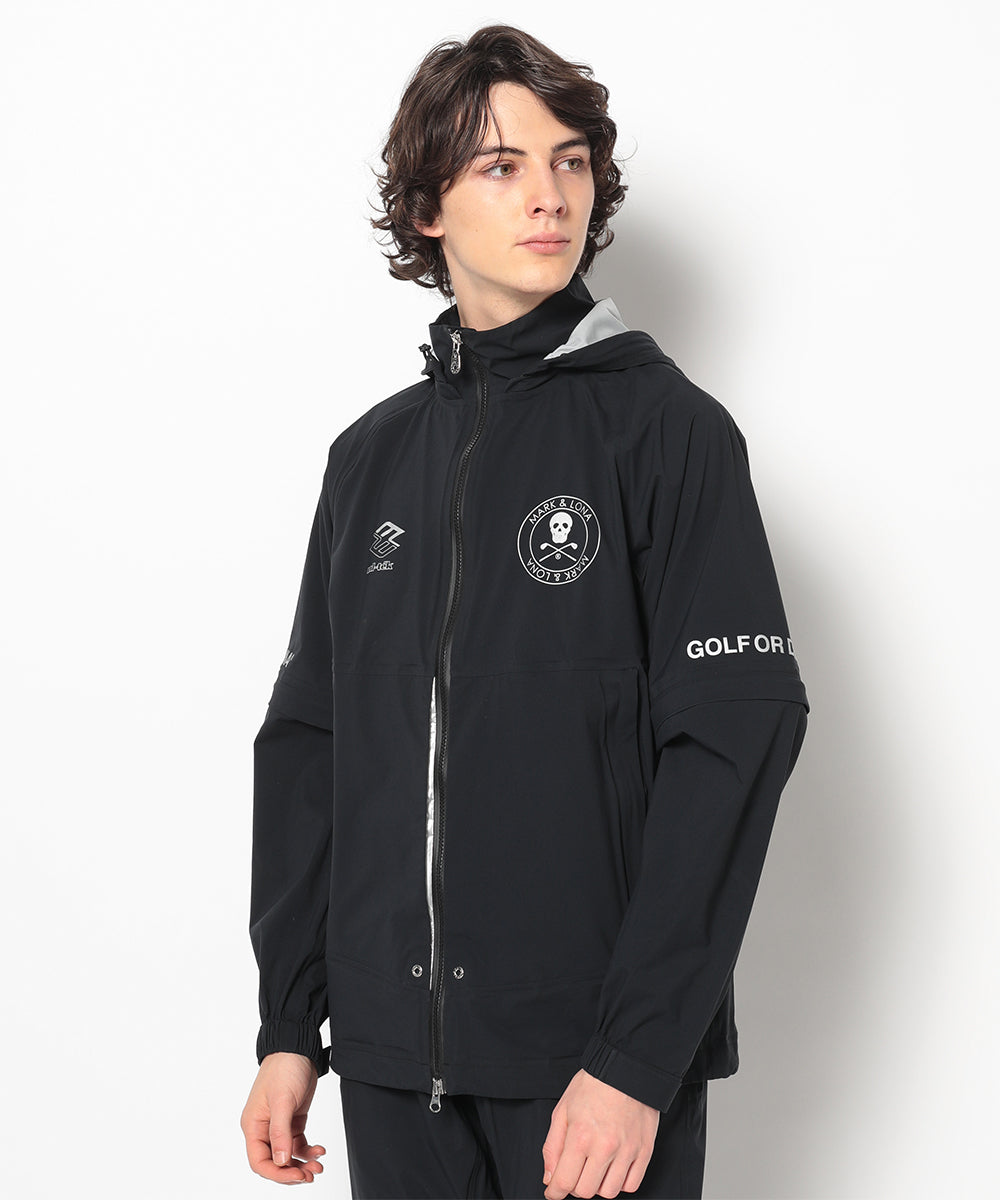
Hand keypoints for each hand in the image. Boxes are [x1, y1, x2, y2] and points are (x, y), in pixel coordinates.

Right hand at [240, 1052, 326, 1184]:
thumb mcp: (282, 1101)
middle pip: (274, 1162)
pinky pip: (297, 1143)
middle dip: (291, 1171)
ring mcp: (279, 1125)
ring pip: (287, 1155)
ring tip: (318, 1166)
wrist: (298, 1048)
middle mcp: (263, 1128)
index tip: (296, 1176)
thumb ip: (280, 1132)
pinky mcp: (293, 1119)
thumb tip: (280, 1161)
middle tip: (310, 1175)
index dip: (277, 1173)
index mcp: (253, 1125)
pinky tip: (319, 1150)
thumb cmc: (284, 1068)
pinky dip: (308, 1150)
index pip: (259, 1161)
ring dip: (302, 1163)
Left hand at [541, 1069, 658, 1198]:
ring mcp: (627, 1150)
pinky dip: (620, 1182)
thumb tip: (550, 1178)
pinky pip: (631, 1185)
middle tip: (574, 1171)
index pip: (564, 1182)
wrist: (626, 1067)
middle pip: (585, 1192)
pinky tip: (613, 1167)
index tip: (552, 1192)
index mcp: (580, 1135)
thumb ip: (552, 1146)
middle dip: (575, 1186)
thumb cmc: (593, 1085)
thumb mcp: (562, 1109)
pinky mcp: (645, 1150)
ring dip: (598, 1185)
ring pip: (609, 1192)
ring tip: (595, 1167)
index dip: (554, 1192)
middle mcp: (605, 1147)